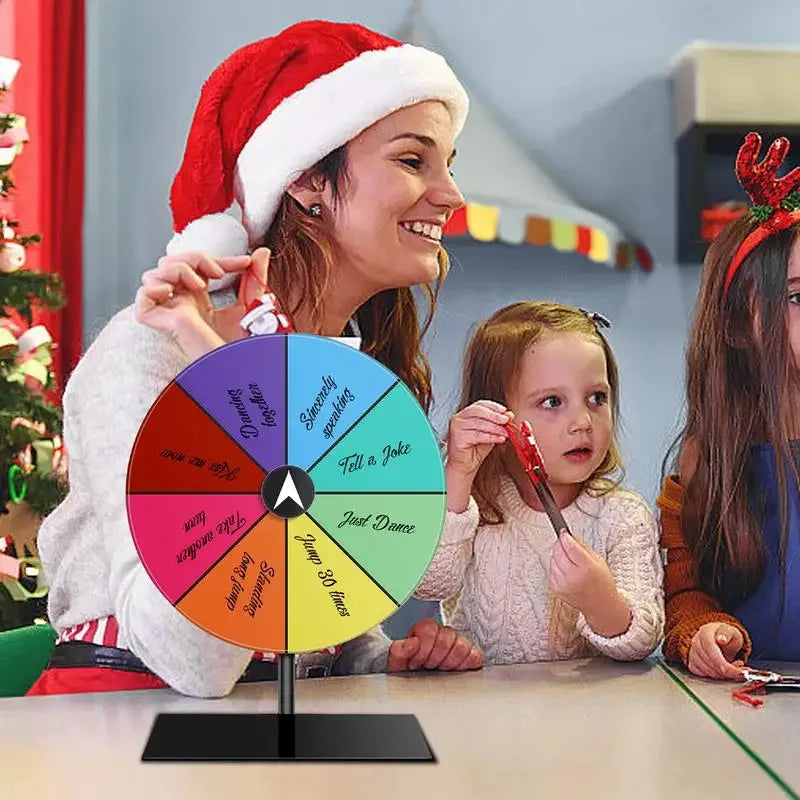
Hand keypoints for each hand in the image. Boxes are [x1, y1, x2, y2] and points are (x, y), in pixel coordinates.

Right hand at [134, 248, 272, 354]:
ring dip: (178, 268)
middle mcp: (181, 302)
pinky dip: (154, 288)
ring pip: (155, 273)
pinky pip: (142, 298)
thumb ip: (254, 278)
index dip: (221, 260)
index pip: (199, 267)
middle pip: (172, 262)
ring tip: (201, 286)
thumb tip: (262, 252)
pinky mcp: (158, 322)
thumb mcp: (249, 304)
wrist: (236, 366)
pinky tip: (174, 293)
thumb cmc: (242, 344)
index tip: (245, 262)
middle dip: (195, 257)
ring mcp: (168, 311)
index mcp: (198, 298)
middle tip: (218, 273)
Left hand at [387, 618, 482, 671]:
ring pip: (462, 646)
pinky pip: (476, 656)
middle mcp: (443, 633)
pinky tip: (455, 671)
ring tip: (440, 670)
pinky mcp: (471, 656)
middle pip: (447, 638)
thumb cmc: (407, 671)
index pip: (429, 629)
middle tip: (428, 668)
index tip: (416, 663)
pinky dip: (467, 665)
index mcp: (424, 629)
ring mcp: (458, 644)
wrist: (416, 682)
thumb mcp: (396, 662)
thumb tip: (412, 643)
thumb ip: (399, 650)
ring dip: (449, 663)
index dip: (422, 649)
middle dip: (435, 658)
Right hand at [445, 400, 511, 510]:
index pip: (480, 404)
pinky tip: (499, 439)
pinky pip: (477, 435)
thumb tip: (509, 415)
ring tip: (505, 433)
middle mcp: (459, 418)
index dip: (493, 406)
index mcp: (466, 414)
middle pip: (478, 411)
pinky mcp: (457, 437)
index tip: (504, 411)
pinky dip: (490, 437)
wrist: (465, 465)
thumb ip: (499, 423)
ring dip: (495, 428)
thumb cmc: (475, 449)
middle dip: (495, 416)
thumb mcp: (491, 433)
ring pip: (479, 423)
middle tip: (506, 420)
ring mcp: (456, 427)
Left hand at [549, 532, 630, 636]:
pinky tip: (566, 570)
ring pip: (552, 560)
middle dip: (560, 544)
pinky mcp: (556, 589)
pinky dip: (556, 567)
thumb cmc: (602, 583)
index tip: (564, 532)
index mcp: (586, 568)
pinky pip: (550, 570)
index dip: (565, 536)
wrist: (601, 605)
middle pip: (558, 552)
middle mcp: (573, 577)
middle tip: (566, 543)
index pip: (569, 546)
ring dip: (557, 556)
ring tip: (569, 560)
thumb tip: (569, 535)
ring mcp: (563, 584)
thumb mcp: (598, 560)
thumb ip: (582, 546)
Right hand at [687, 622, 745, 679]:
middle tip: (742, 672)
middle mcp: (696, 643)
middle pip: (710, 663)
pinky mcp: (693, 664)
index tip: (737, 671)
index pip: (711, 650)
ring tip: (735, 668)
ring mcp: (693, 654)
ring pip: (708, 671)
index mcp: (705, 633)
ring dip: (724, 675)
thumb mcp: (731, 631)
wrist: (718, 638)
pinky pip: (704, 675)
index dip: (723, 663)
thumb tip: (722, 639)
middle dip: (728, 671)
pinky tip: (724, 671)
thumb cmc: (725, 635)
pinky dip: (717, 676)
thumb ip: (727, 634)